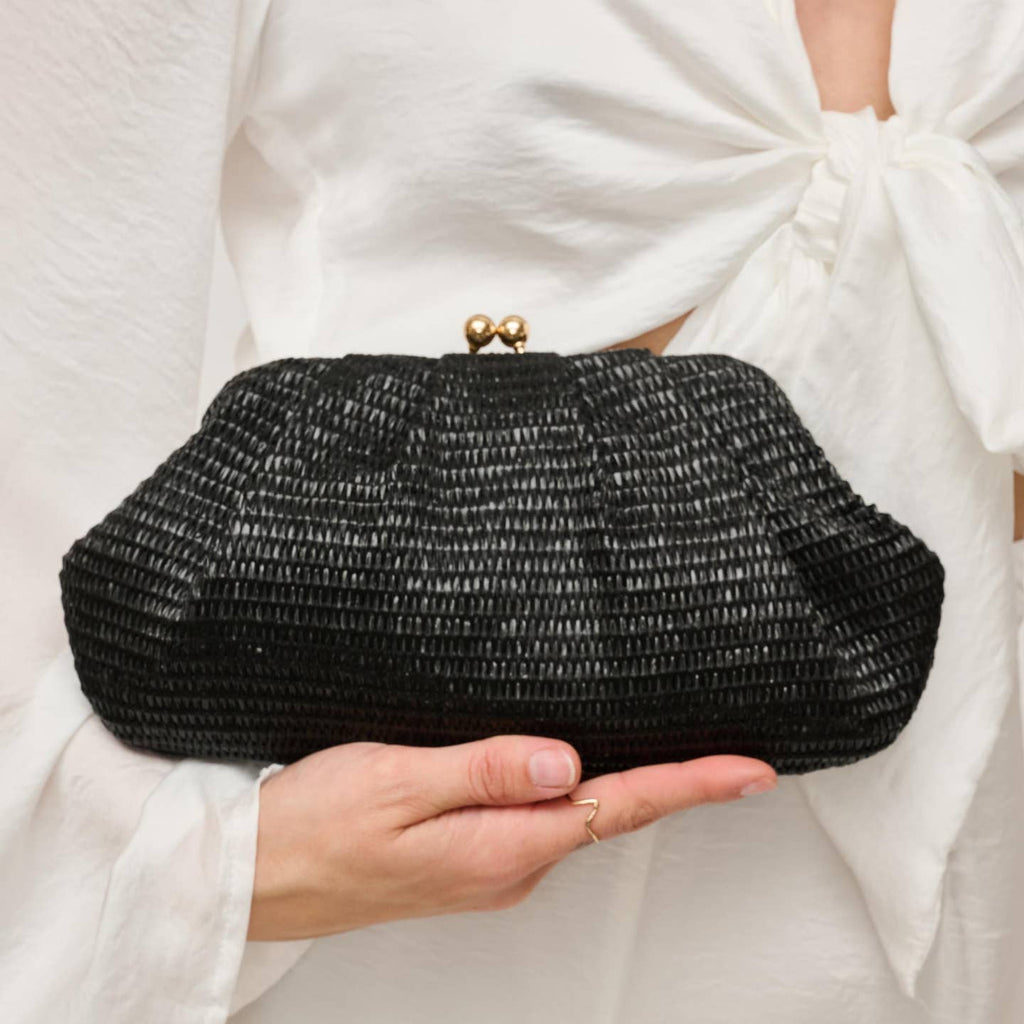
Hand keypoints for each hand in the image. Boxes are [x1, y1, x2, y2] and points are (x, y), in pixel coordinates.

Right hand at [246, 736, 776, 940]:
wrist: (257, 877)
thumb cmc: (317, 824)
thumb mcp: (397, 782)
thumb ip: (486, 770)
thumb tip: (566, 762)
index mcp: (499, 846)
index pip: (615, 807)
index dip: (689, 786)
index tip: (751, 772)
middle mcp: (507, 865)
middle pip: (608, 815)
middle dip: (675, 787)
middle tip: (733, 759)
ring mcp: (488, 867)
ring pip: (575, 818)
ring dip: (627, 788)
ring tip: (675, 759)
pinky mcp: (467, 860)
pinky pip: (540, 823)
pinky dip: (576, 796)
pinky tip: (578, 773)